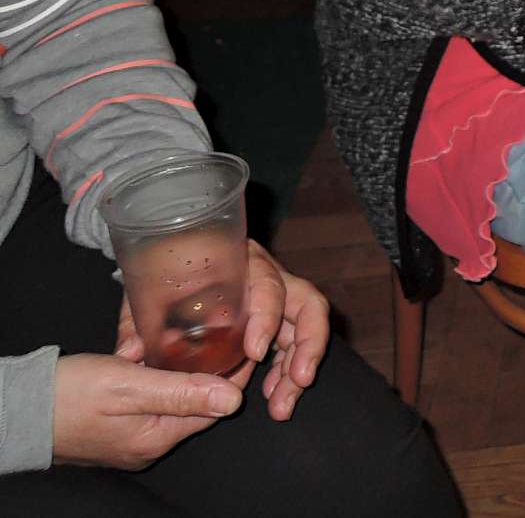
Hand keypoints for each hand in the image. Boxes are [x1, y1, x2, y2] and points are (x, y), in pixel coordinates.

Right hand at [51, 353, 241, 468]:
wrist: (17, 411)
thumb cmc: (68, 396)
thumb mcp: (128, 386)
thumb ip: (180, 392)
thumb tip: (233, 400)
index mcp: (157, 437)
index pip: (214, 405)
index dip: (233, 374)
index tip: (248, 344)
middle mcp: (149, 444)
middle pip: (198, 404)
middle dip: (212, 371)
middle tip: (226, 335)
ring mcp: (133, 438)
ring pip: (176, 400)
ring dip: (187, 373)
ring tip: (200, 340)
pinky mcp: (118, 429)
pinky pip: (154, 402)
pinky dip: (163, 379)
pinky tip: (163, 357)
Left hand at [115, 239, 329, 420]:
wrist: (171, 261)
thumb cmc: (162, 273)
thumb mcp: (146, 292)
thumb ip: (139, 322)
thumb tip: (132, 351)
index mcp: (241, 262)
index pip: (268, 284)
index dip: (267, 317)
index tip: (255, 352)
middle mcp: (266, 278)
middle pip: (307, 304)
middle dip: (308, 346)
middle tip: (298, 382)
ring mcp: (274, 301)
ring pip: (305, 329)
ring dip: (298, 369)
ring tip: (281, 406)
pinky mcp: (273, 322)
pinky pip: (291, 346)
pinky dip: (286, 373)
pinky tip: (273, 397)